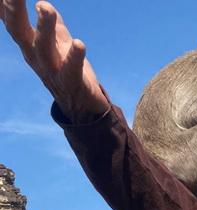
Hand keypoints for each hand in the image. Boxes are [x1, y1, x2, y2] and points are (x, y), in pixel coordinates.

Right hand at [1, 0, 107, 120]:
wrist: (81, 106)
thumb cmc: (66, 68)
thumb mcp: (57, 42)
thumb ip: (50, 23)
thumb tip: (41, 2)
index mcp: (29, 45)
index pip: (12, 21)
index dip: (7, 6)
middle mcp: (35, 56)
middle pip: (19, 32)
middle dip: (15, 10)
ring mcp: (52, 70)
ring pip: (43, 48)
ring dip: (44, 27)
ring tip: (45, 7)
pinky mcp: (72, 82)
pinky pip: (71, 69)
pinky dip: (75, 57)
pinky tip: (79, 43)